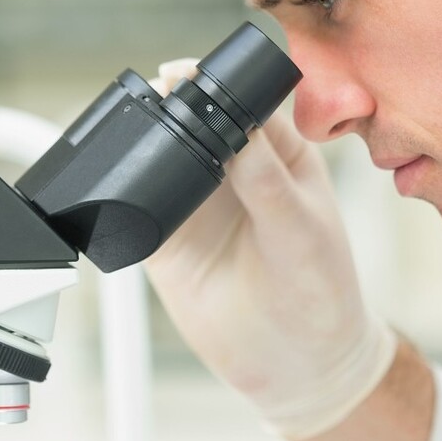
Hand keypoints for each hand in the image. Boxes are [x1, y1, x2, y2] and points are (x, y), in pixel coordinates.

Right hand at [146, 60, 396, 439]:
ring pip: (159, 156)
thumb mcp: (303, 231)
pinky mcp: (166, 240)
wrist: (297, 365)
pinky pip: (135, 205)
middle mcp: (234, 172)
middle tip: (155, 99)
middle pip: (192, 120)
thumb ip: (267, 181)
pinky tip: (119, 186)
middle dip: (170, 105)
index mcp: (278, 154)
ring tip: (134, 135)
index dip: (215, 84)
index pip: (242, 103)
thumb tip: (232, 127)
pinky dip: (122, 192)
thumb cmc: (322, 292)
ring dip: (143, 142)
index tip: (189, 75)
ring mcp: (197, 205)